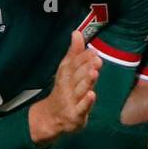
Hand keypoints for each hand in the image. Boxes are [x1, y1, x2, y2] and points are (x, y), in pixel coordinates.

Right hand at [30, 31, 100, 146]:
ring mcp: (71, 101)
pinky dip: (86, 102)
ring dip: (87, 81)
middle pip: (77, 75)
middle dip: (86, 67)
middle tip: (96, 59)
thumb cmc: (64, 89)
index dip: (83, 58)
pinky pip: (81, 108)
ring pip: (80, 89)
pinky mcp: (75, 114)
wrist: (51, 117)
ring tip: (94, 72)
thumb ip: (74, 52)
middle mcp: (68, 86)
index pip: (74, 64)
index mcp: (66, 74)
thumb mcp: (67, 70)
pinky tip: (92, 95)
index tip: (93, 51)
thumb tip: (77, 32)